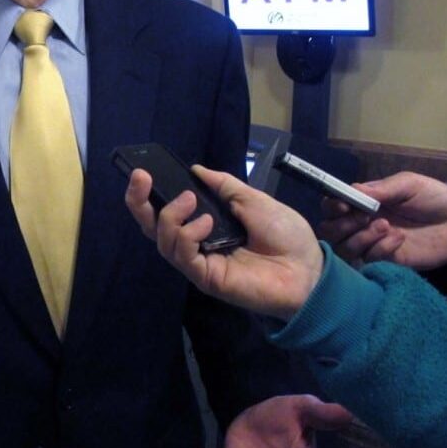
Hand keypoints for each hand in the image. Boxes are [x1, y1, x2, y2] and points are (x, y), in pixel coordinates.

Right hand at [125, 165, 323, 319]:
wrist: (307, 268)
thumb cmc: (285, 234)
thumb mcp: (253, 199)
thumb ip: (224, 186)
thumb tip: (196, 169)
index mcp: (205, 224)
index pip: (166, 212)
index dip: (149, 194)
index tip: (143, 172)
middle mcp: (196, 244)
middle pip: (153, 228)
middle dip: (139, 203)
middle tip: (140, 179)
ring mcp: (198, 262)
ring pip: (163, 241)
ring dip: (171, 216)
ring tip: (190, 201)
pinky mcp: (205, 278)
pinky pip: (182, 256)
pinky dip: (187, 235)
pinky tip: (206, 223)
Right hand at [318, 171, 446, 268]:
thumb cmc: (433, 198)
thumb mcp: (408, 184)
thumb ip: (381, 189)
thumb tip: (352, 190)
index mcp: (362, 203)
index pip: (331, 206)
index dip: (331, 207)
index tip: (344, 206)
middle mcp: (361, 224)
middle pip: (330, 231)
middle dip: (342, 225)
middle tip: (365, 218)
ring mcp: (372, 244)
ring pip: (345, 248)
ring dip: (362, 237)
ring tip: (387, 226)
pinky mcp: (386, 262)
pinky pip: (369, 260)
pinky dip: (380, 249)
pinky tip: (400, 239)